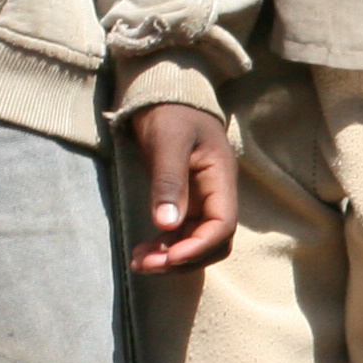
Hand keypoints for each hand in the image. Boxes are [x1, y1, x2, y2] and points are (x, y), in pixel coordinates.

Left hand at [126, 103, 238, 272]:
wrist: (164, 96)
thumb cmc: (170, 112)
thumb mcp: (168, 141)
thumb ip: (169, 181)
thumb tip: (167, 225)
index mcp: (220, 180)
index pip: (222, 224)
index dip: (199, 246)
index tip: (170, 257)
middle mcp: (215, 195)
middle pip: (213, 241)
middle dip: (183, 258)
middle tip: (147, 265)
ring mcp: (200, 201)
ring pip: (196, 242)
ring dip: (171, 258)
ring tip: (140, 263)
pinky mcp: (183, 202)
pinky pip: (180, 234)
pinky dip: (164, 247)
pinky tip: (143, 253)